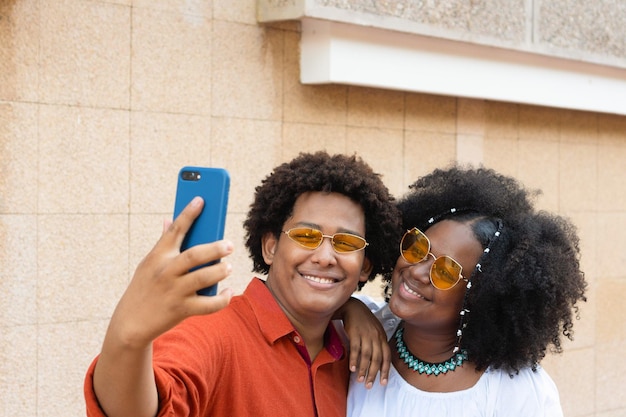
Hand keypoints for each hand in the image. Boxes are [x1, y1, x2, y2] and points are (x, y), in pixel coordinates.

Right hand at [108, 196, 233, 349]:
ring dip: (220, 272)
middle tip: (230, 245)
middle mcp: (166, 272)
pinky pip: (208, 304)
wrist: (130, 323)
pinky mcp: (182, 310)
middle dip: (214, 248)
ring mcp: (174, 291)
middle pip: (194, 255)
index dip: (188, 214)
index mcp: (158, 256)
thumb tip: (169, 220)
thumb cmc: (144, 288)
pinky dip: (222, 299)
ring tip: (229, 267)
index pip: (175, 230)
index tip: (201, 199)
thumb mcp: (148, 264)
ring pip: (203, 278)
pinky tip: (228, 292)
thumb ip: (163, 243)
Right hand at [336, 297, 389, 387]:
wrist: (353, 307)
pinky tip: (352, 369)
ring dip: (363, 369)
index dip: (385, 370)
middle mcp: (376, 336)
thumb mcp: (375, 330)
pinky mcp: (355, 333)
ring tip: (360, 380)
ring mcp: (366, 334)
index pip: (387, 357)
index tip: (383, 383)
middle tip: (369, 386)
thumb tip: (379, 360)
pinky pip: (355, 349)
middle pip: (377, 359)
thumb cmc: (364, 320)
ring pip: (366, 356)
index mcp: (382, 337)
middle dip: (373, 374)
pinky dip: (354, 360)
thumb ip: (378, 343)